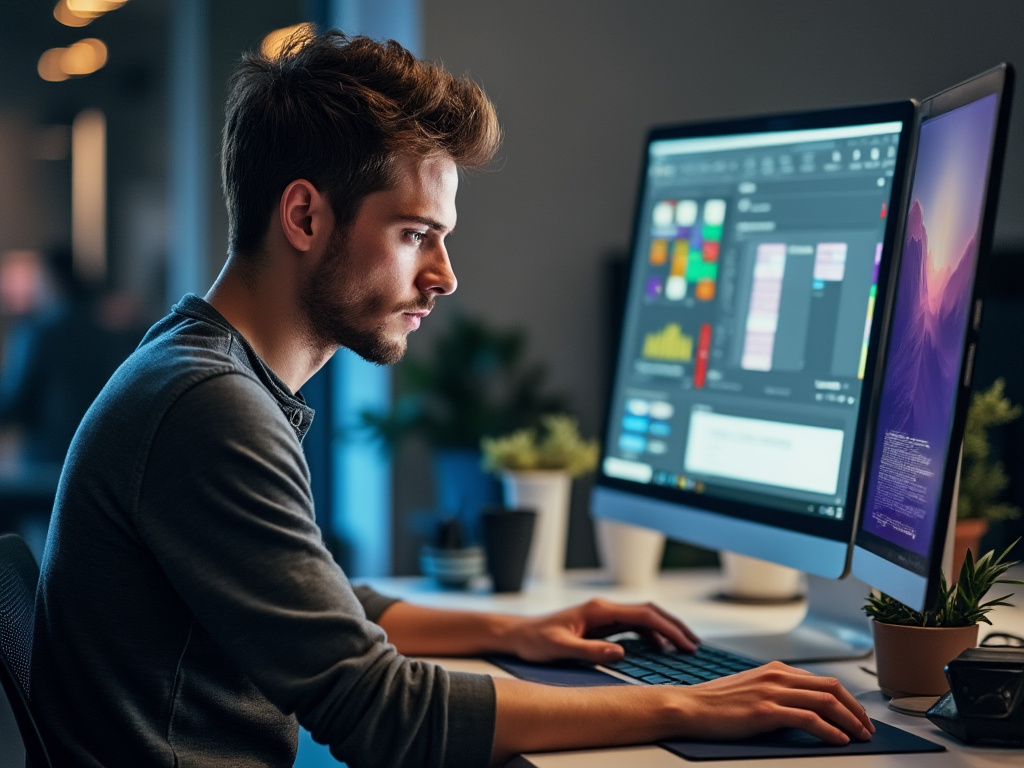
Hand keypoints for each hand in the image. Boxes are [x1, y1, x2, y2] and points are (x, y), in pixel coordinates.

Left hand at [504, 597, 699, 663]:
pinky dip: (650, 636)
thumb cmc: (536, 641)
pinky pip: (633, 627)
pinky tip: (659, 650)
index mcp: (599, 610)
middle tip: (694, 645)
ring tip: (683, 649)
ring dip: (664, 631)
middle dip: (673, 626)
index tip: (684, 644)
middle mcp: (604, 609)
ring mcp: (604, 615)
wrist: (519, 634)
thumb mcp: (561, 649)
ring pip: (643, 618)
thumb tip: (621, 653)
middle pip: (649, 612)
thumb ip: (591, 651)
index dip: (667, 629)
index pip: (643, 615)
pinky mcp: (601, 625)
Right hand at [673, 661, 874, 745]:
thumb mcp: (751, 690)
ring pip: (825, 702)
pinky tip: (839, 740)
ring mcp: (772, 692)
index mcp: (775, 670)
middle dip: (856, 710)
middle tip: (867, 728)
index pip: (823, 681)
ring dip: (849, 721)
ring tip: (860, 736)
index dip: (847, 700)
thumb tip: (803, 710)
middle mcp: (777, 676)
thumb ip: (776, 693)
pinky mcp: (766, 710)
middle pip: (832, 688)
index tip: (858, 717)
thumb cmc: (716, 704)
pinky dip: (830, 730)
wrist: (690, 707)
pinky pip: (809, 719)